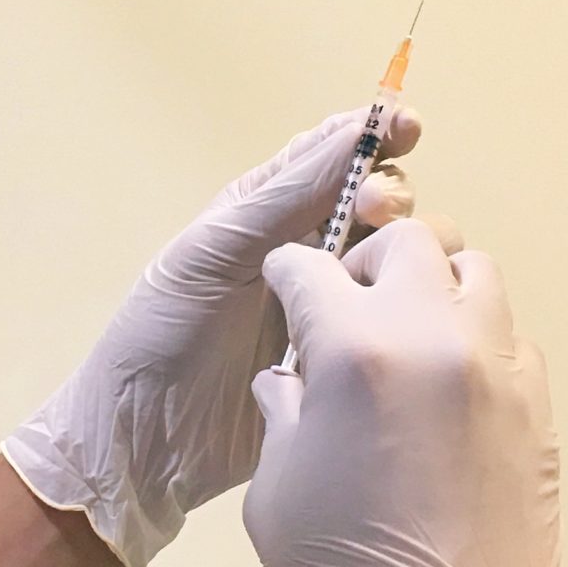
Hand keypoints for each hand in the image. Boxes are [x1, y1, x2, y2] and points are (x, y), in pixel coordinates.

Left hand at [1, 107, 421, 566]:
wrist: (149, 440)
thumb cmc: (164, 333)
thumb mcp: (216, 250)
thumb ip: (285, 195)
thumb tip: (356, 132)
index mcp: (269, 209)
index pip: (334, 154)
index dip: (373, 134)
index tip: (408, 126)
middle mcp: (309, 250)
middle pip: (379, 203)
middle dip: (390, 194)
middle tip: (378, 212)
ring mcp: (334, 305)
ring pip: (397, 259)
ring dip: (407, 249)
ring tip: (385, 265)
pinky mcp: (350, 356)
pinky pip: (397, 319)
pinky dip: (413, 307)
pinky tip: (417, 311)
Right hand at [245, 220, 559, 566]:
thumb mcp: (276, 481)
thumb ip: (286, 408)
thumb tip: (293, 377)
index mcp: (354, 351)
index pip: (311, 268)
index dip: (289, 275)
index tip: (287, 286)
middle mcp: (436, 342)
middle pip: (412, 243)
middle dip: (371, 261)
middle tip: (350, 301)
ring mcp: (499, 375)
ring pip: (479, 277)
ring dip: (437, 290)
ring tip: (410, 336)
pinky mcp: (540, 414)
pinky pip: (512, 344)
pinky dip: (478, 347)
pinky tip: (450, 393)